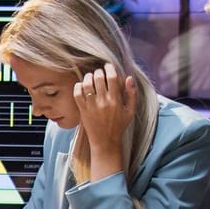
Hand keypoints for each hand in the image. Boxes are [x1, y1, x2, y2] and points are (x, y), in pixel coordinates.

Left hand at [75, 63, 138, 180]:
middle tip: (99, 73)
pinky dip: (78, 86)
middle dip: (98, 72)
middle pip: (99, 78)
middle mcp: (103, 102)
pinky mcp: (83, 111)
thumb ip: (132, 93)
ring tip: (90, 77)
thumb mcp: (130, 111)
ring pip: (87, 84)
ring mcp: (92, 106)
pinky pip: (77, 94)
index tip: (108, 66)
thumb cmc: (119, 125)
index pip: (112, 77)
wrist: (106, 142)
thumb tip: (129, 77)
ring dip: (88, 77)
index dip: (109, 68)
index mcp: (116, 100)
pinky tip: (81, 86)